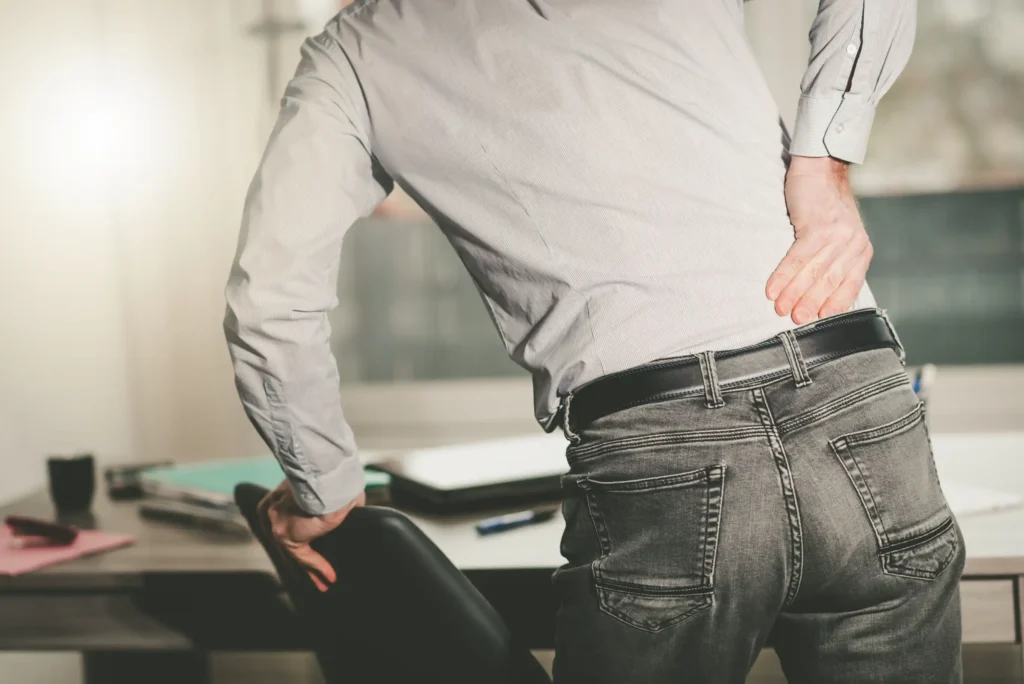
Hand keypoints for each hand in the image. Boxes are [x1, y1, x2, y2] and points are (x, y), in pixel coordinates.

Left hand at [258, 479, 364, 591]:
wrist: (330, 476)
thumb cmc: (335, 478)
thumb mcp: (328, 491)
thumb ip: (327, 504)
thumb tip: (345, 510)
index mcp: (279, 497)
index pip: (286, 524)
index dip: (300, 540)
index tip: (311, 551)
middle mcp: (271, 510)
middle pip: (286, 542)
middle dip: (302, 560)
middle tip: (314, 574)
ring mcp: (275, 523)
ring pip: (293, 553)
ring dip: (311, 570)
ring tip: (324, 583)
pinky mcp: (285, 534)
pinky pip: (302, 557)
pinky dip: (318, 568)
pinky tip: (330, 577)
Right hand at [766, 156, 873, 324]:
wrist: (820, 168)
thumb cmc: (825, 205)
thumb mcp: (840, 234)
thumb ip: (836, 259)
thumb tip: (818, 292)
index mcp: (861, 249)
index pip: (848, 285)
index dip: (833, 305)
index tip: (817, 319)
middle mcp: (853, 243)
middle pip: (829, 281)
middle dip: (810, 303)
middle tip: (795, 320)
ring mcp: (837, 235)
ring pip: (813, 272)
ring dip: (794, 293)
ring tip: (780, 308)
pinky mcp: (817, 226)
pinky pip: (798, 257)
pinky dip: (783, 275)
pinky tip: (773, 289)